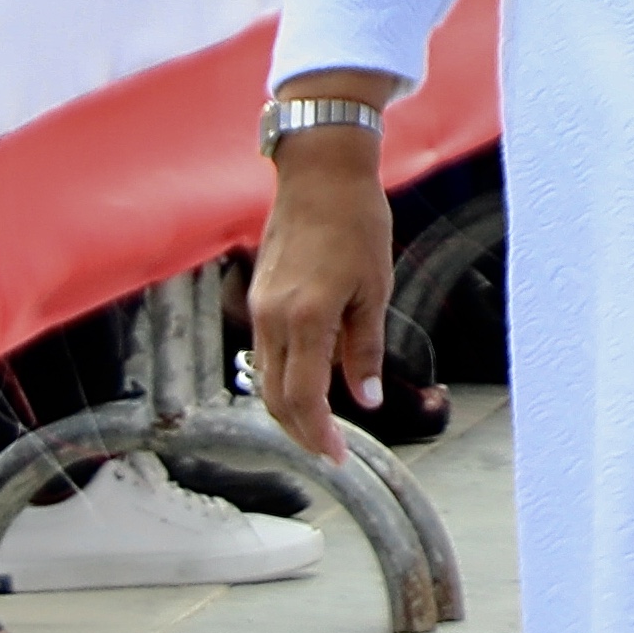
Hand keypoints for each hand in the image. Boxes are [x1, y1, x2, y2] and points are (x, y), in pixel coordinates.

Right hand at [249, 123, 395, 456]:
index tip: (337, 459)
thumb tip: (366, 399)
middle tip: (331, 453)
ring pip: (266, 377)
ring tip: (322, 426)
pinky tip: (313, 382)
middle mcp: (273, 318)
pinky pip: (266, 351)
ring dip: (290, 408)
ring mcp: (260, 307)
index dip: (318, 436)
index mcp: (306, 317)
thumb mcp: (375, 289)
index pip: (303, 397)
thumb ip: (365, 349)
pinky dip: (284, 377)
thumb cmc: (357, 223)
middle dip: (300, 432)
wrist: (320, 173)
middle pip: (275, 397)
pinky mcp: (258, 297)